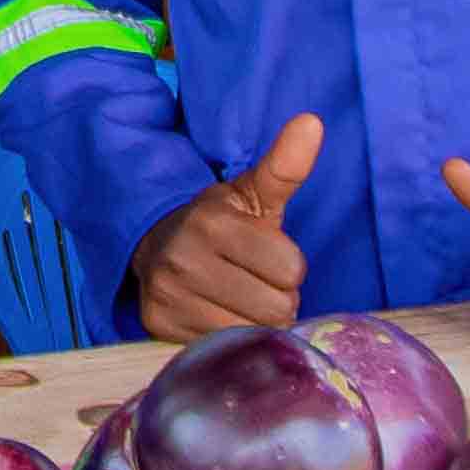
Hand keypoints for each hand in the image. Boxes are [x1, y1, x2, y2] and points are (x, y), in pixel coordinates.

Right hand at [132, 117, 318, 337]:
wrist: (157, 240)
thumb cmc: (220, 222)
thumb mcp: (253, 192)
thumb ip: (285, 165)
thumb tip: (313, 122)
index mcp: (213, 223)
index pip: (290, 270)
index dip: (288, 266)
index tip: (268, 256)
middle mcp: (184, 259)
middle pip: (275, 308)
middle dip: (274, 297)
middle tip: (253, 280)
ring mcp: (167, 296)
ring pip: (251, 333)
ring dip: (253, 322)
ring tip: (236, 298)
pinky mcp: (157, 326)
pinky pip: (222, 347)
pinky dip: (227, 336)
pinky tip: (216, 313)